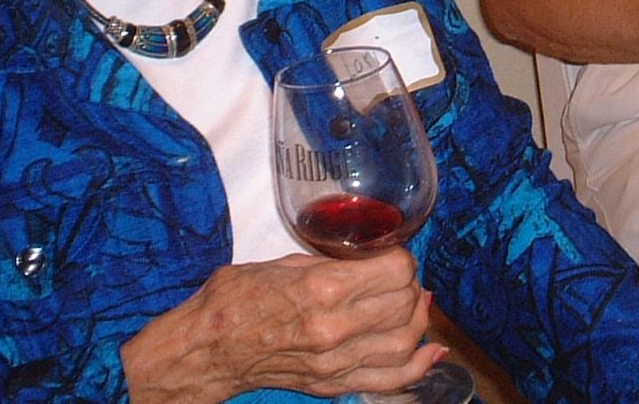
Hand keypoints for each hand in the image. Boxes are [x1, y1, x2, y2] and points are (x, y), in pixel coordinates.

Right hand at [120, 249, 444, 403]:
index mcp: (322, 288)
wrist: (206, 350)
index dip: (402, 258)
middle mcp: (334, 327)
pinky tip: (431, 350)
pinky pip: (389, 380)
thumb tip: (367, 258)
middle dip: (411, 285)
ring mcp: (335, 362)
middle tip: (401, 277)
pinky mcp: (332, 384)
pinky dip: (417, 366)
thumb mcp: (283, 263)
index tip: (395, 254)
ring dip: (418, 320)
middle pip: (404, 304)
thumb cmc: (236, 298)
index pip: (394, 270)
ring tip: (414, 304)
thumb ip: (330, 262)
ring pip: (404, 342)